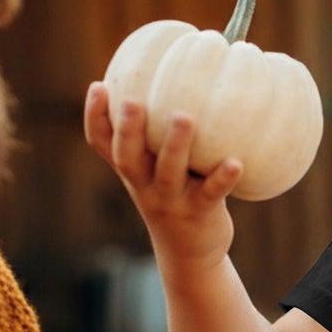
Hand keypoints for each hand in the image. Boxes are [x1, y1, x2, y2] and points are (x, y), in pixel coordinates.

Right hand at [84, 82, 242, 276]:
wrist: (190, 253)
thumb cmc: (179, 194)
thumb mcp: (160, 167)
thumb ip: (162, 134)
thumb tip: (188, 78)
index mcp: (132, 171)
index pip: (102, 144)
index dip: (95, 117)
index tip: (99, 86)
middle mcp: (144, 185)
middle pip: (127, 157)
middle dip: (128, 129)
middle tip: (134, 100)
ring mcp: (171, 200)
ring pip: (167, 172)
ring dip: (175, 145)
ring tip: (184, 117)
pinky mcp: (199, 213)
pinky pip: (211, 193)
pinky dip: (222, 178)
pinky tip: (235, 162)